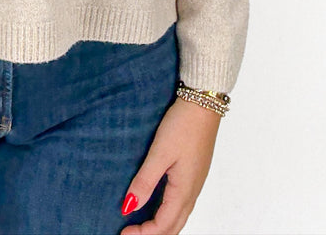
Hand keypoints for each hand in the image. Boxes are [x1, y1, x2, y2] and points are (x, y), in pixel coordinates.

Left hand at [120, 97, 221, 234]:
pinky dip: (167, 213)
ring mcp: (194, 183)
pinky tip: (155, 204)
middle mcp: (192, 192)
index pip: (163, 226)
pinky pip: (181, 204)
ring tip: (140, 224)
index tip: (122, 232)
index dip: (143, 234)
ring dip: (161, 226)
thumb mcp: (160, 153)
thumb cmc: (183, 126)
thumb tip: (129, 207)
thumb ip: (145, 181)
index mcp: (184, 191)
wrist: (203, 104)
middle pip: (173, 227)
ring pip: (178, 216)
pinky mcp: (193, 173)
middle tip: (129, 233)